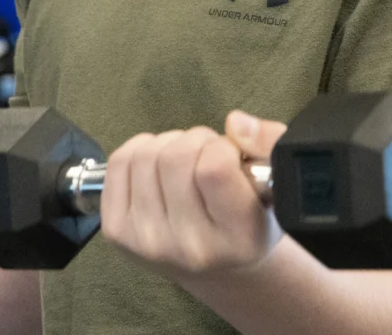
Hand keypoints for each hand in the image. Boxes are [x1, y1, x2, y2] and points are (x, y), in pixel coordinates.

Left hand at [101, 110, 288, 280]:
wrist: (217, 270)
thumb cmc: (248, 222)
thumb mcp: (274, 190)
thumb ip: (267, 147)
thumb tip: (236, 122)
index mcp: (237, 240)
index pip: (213, 169)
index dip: (222, 146)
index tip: (229, 154)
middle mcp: (188, 247)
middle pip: (175, 156)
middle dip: (194, 140)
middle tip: (207, 153)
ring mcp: (146, 240)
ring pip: (145, 154)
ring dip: (168, 143)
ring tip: (186, 161)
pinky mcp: (117, 230)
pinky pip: (119, 162)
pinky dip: (141, 149)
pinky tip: (159, 164)